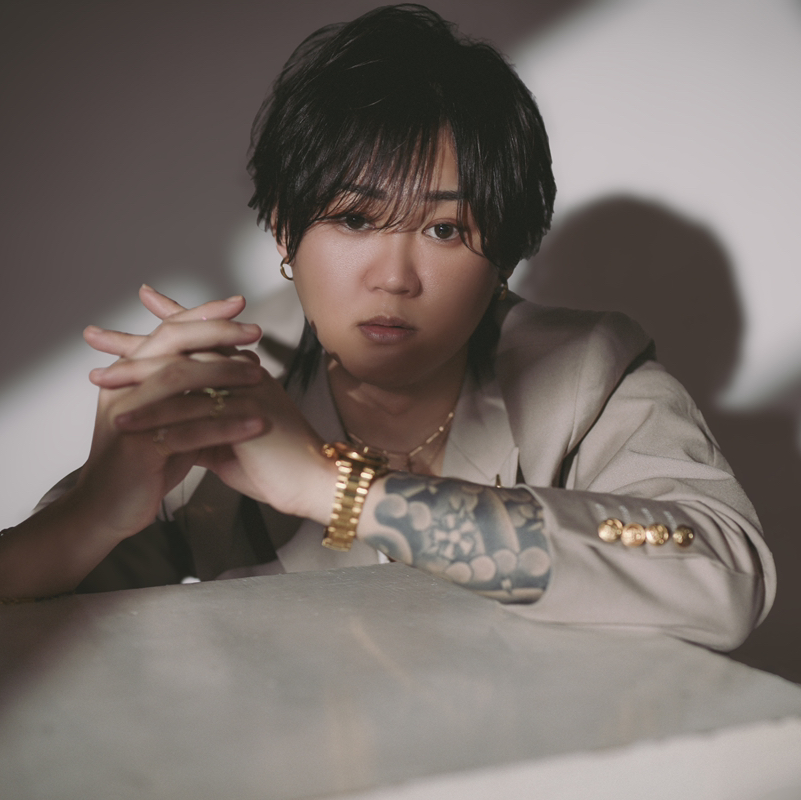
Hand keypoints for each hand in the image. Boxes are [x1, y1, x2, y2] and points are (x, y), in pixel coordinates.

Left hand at [87, 286, 337, 525]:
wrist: (313, 484)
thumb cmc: (276, 469)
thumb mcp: (233, 444)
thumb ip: (206, 429)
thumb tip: (177, 431)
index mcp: (243, 376)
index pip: (199, 345)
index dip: (167, 330)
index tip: (133, 322)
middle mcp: (243, 373)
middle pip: (184, 345)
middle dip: (136, 342)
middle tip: (96, 335)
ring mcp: (245, 386)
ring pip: (184, 368)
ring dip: (137, 372)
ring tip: (100, 375)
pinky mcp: (246, 408)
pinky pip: (193, 404)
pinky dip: (155, 412)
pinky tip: (124, 418)